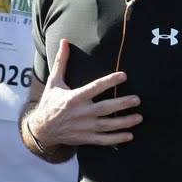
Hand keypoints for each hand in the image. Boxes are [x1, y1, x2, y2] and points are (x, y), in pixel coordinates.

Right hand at [25, 38, 141, 148]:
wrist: (42, 129)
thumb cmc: (50, 103)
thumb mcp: (54, 82)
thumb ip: (61, 62)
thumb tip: (64, 41)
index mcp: (74, 98)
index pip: (95, 88)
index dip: (110, 81)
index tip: (124, 76)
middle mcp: (81, 113)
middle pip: (105, 108)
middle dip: (122, 104)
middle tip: (137, 99)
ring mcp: (84, 127)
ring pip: (107, 125)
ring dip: (124, 122)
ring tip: (139, 117)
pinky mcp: (86, 138)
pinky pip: (103, 140)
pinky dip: (116, 139)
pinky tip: (129, 136)